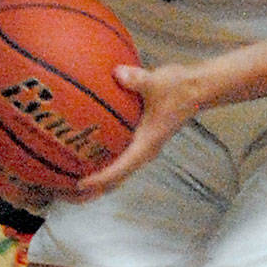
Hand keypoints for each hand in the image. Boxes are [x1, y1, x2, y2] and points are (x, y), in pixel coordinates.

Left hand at [70, 58, 200, 197]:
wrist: (197, 88)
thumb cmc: (178, 88)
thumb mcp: (156, 82)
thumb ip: (136, 79)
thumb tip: (117, 73)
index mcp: (146, 145)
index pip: (120, 170)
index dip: (100, 179)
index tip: (79, 184)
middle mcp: (143, 150)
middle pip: (117, 179)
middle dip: (95, 189)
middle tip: (69, 193)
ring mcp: (142, 146)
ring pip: (118, 171)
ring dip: (99, 178)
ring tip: (72, 180)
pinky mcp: (141, 138)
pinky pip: (119, 156)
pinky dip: (103, 160)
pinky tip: (86, 151)